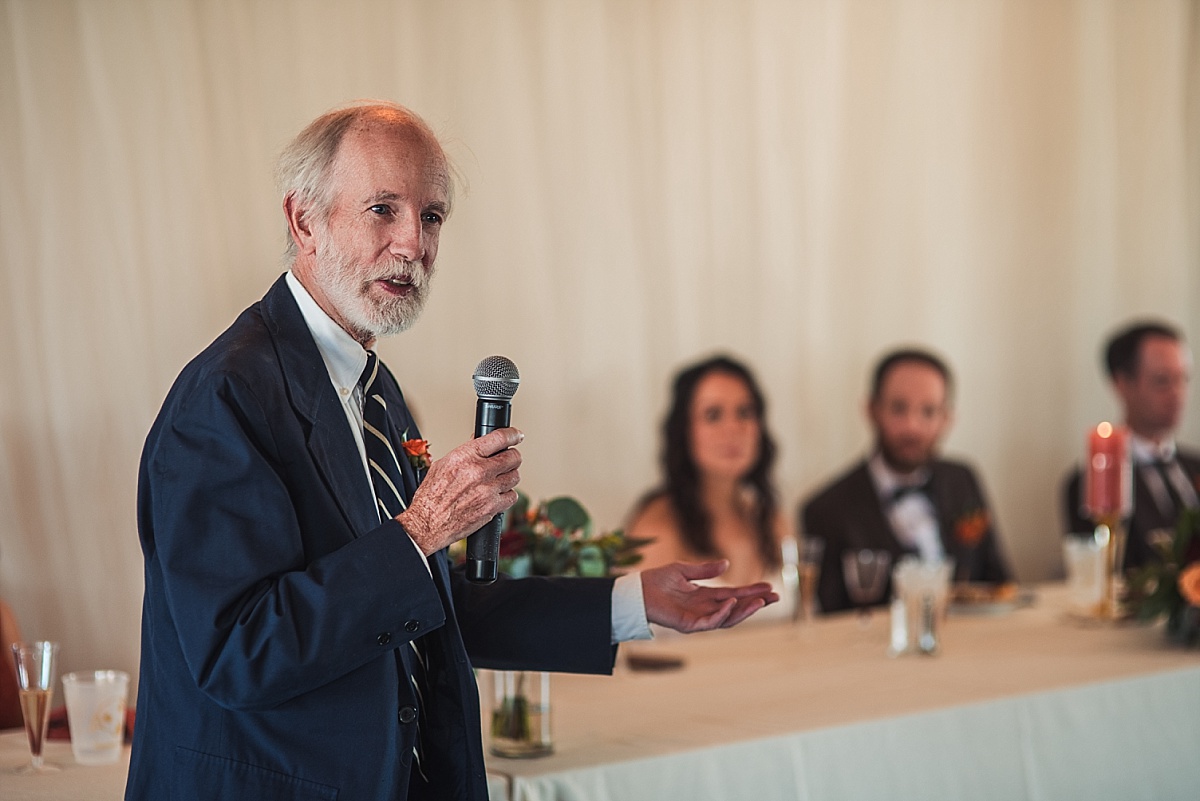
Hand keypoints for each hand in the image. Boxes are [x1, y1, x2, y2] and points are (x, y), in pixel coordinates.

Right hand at [397, 428, 522, 554]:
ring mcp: (488, 490)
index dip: (513, 435)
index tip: (517, 436)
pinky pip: (512, 496)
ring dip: (509, 477)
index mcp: (465, 456)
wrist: (428, 523)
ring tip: (497, 480)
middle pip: (513, 457)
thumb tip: (479, 439)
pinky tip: (495, 495)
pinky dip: (507, 496)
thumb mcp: (443, 464)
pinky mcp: (493, 507)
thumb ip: (465, 452)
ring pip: (515, 476)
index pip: (499, 438)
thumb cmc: (431, 496)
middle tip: (507, 461)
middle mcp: (478, 471)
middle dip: (512, 458)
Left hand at [641, 561, 778, 632]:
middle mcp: (705, 609)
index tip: (770, 587)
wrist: (637, 591)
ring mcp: (698, 618)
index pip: (734, 594)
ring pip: (727, 618)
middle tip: (774, 597)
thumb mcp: (684, 570)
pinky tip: (732, 603)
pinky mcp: (688, 625)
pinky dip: (722, 613)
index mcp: (706, 596)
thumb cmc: (657, 580)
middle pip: (736, 607)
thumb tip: (727, 564)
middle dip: (756, 603)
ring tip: (760, 601)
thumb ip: (705, 570)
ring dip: (744, 610)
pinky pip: (709, 622)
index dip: (752, 591)